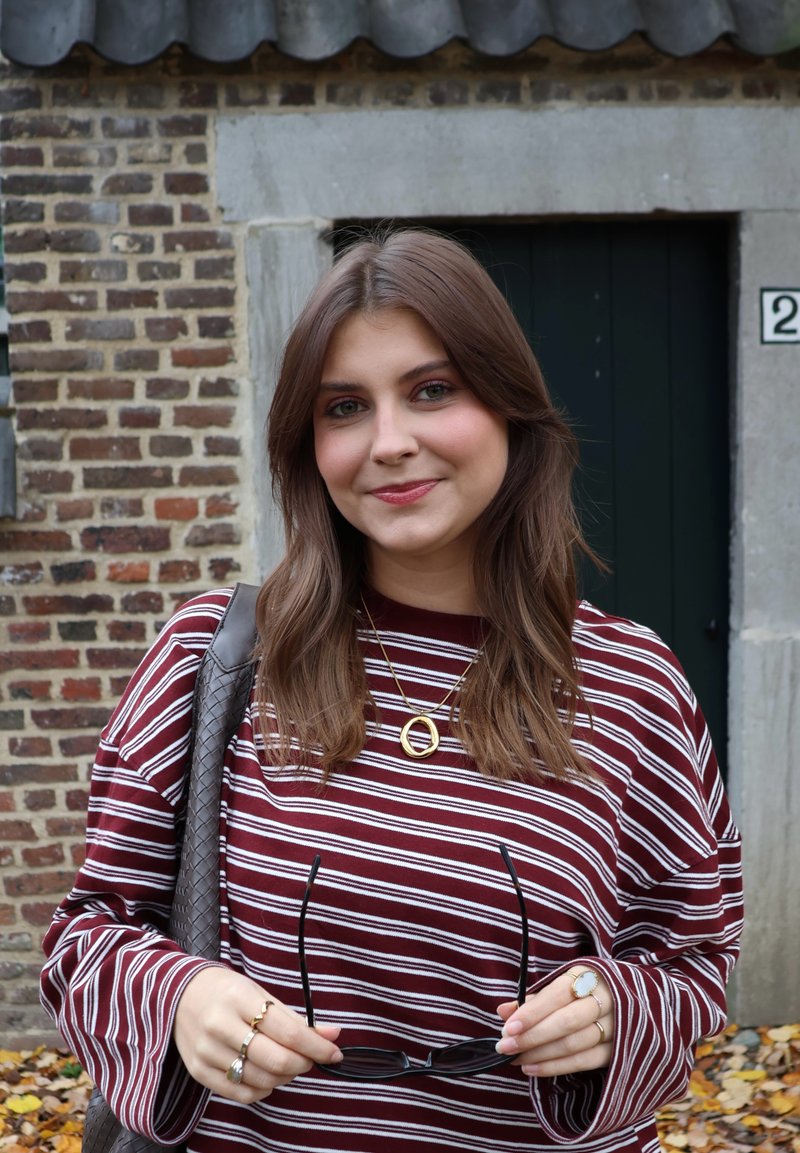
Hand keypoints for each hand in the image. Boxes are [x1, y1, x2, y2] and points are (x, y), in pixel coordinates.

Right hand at [173, 966, 342, 1102]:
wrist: (179, 994)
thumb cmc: (227, 992)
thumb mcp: (261, 995)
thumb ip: (295, 1018)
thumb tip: (333, 1036)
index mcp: (240, 999)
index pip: (288, 1031)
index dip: (316, 1046)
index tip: (334, 1052)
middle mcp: (220, 1026)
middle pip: (275, 1060)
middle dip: (303, 1063)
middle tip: (310, 1059)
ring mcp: (207, 1051)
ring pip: (260, 1079)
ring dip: (285, 1077)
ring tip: (290, 1065)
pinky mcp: (199, 1071)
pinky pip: (240, 1093)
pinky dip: (263, 1090)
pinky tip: (269, 1078)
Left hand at [495, 968, 614, 1077]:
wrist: (626, 997)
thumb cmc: (582, 990)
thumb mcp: (561, 984)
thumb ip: (533, 999)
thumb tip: (503, 1011)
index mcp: (588, 975)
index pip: (557, 995)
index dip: (532, 1012)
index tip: (508, 1028)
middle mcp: (605, 999)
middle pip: (567, 1022)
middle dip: (533, 1037)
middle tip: (506, 1047)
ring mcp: (616, 1026)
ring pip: (575, 1044)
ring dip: (541, 1054)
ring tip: (516, 1059)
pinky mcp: (618, 1050)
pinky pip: (586, 1061)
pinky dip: (557, 1067)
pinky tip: (534, 1069)